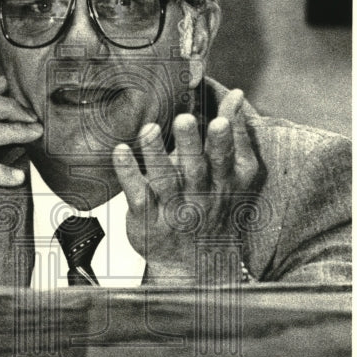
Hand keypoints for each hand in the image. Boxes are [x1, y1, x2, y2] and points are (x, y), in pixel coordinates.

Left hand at [112, 89, 261, 285]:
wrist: (196, 262)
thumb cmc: (215, 205)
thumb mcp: (234, 172)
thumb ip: (235, 132)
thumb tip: (237, 93)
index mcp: (225, 181)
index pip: (225, 159)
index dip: (224, 141)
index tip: (219, 120)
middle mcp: (201, 196)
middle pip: (196, 169)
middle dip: (190, 145)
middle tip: (183, 119)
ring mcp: (174, 209)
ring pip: (165, 182)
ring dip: (156, 155)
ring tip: (149, 130)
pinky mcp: (148, 218)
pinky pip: (138, 195)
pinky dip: (128, 174)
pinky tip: (119, 151)